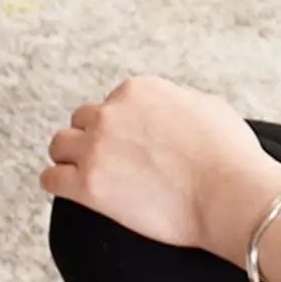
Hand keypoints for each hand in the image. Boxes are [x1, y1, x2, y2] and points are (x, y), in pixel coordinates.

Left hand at [42, 76, 280, 256]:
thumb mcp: (206, 105)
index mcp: (139, 89)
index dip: (123, 123)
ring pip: (59, 146)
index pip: (113, 101)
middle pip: (81, 120)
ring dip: (73, 158)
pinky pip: (51, 179)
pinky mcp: (87, 184)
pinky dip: (62, 184)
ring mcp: (96, 147)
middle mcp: (112, 112)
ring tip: (93, 174)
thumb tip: (166, 111)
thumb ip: (173, 102)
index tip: (133, 141)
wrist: (229, 191)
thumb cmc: (228, 152)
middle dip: (94, 137)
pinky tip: (80, 192)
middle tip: (115, 159)